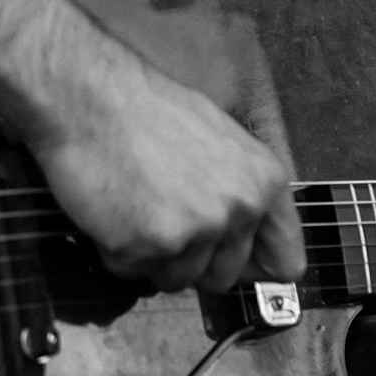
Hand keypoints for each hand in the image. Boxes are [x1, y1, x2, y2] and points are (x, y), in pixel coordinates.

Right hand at [24, 46, 305, 294]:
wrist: (90, 95)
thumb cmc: (146, 111)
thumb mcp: (220, 141)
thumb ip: (240, 192)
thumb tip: (246, 239)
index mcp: (265, 182)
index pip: (285, 262)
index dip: (255, 268)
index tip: (234, 266)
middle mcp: (240, 207)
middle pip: (223, 278)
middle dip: (191, 260)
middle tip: (162, 216)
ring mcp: (197, 229)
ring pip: (177, 281)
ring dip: (151, 256)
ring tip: (135, 205)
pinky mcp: (151, 243)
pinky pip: (133, 272)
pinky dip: (116, 250)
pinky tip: (112, 209)